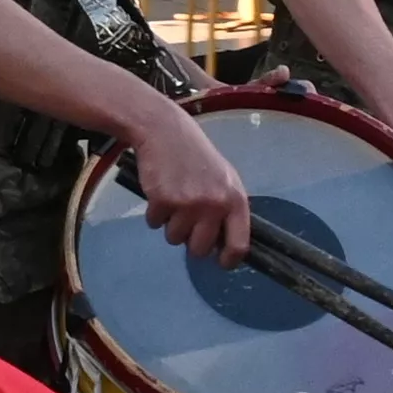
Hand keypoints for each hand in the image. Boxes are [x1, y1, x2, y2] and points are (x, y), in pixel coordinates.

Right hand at [128, 104, 252, 263]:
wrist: (164, 130)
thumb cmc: (195, 155)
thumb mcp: (223, 178)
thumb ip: (226, 208)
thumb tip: (223, 244)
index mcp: (235, 199)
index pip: (239, 244)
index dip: (229, 260)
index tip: (221, 262)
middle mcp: (214, 205)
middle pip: (201, 249)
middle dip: (191, 241)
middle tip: (187, 222)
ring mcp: (188, 204)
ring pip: (175, 239)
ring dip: (170, 225)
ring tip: (173, 199)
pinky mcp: (162, 202)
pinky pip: (155, 224)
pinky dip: (154, 213)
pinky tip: (159, 191)